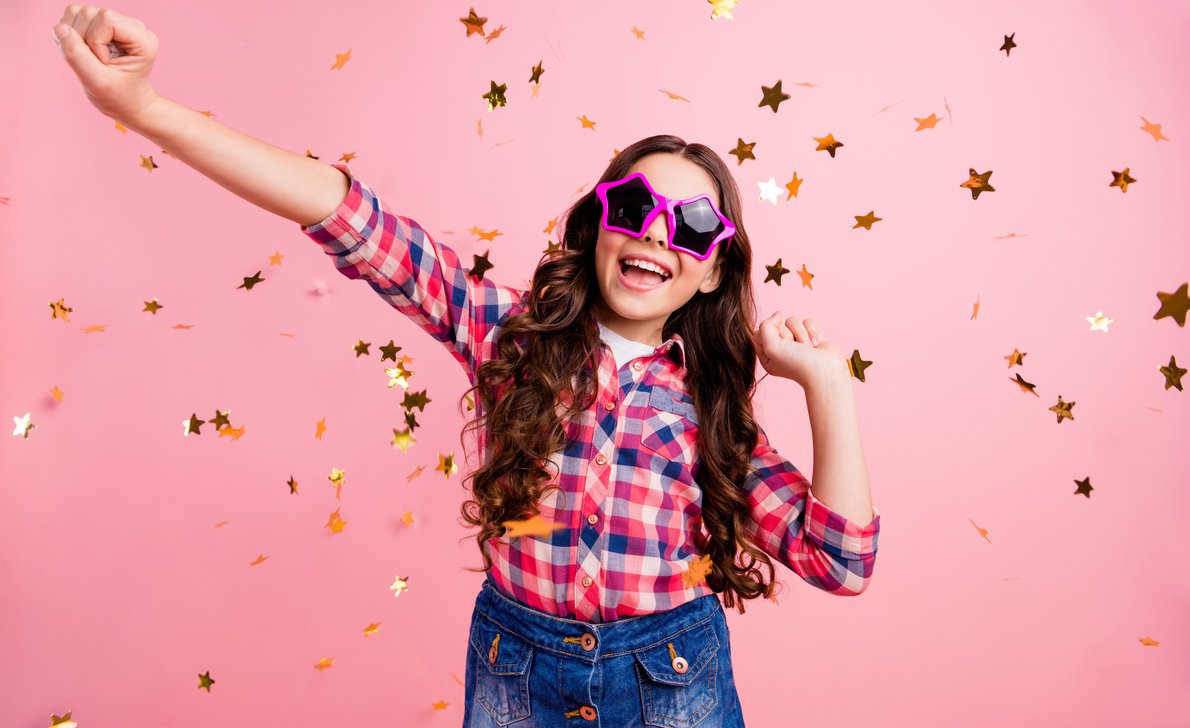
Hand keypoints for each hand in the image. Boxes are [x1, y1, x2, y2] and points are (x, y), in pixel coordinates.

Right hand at [52, 5, 160, 122]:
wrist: (125, 104)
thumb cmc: (118, 96)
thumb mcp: (97, 82)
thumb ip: (77, 56)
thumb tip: (59, 28)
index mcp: (142, 39)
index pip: (107, 18)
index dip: (95, 40)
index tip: (103, 63)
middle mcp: (132, 26)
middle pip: (89, 13)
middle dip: (82, 40)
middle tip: (95, 64)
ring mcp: (116, 23)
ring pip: (78, 12)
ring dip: (74, 37)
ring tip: (89, 59)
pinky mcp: (101, 24)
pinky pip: (73, 17)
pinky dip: (69, 35)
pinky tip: (83, 52)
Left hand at [752, 311, 848, 387]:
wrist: (825, 371)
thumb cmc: (797, 363)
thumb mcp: (771, 347)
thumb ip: (765, 326)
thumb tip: (777, 314)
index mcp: (766, 354)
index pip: (760, 332)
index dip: (770, 334)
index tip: (780, 346)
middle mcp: (781, 348)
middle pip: (777, 325)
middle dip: (788, 334)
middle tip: (796, 349)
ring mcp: (797, 342)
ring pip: (793, 321)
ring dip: (802, 333)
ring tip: (807, 348)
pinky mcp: (811, 336)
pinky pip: (808, 321)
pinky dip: (813, 331)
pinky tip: (816, 345)